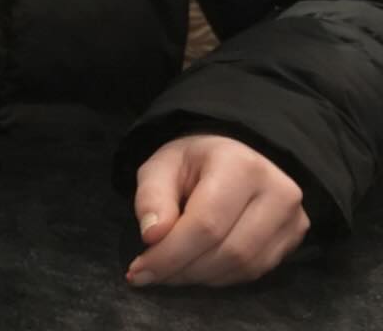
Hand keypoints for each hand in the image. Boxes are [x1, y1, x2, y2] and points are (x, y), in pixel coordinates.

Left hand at [128, 134, 309, 286]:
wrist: (231, 157)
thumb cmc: (191, 162)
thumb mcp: (160, 167)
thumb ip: (152, 197)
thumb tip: (153, 236)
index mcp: (240, 165)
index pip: (206, 223)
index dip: (171, 254)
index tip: (139, 270)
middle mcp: (277, 191)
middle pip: (229, 250)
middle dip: (183, 269)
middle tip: (151, 273)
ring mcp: (293, 217)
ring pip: (244, 266)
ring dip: (200, 276)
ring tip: (170, 270)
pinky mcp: (294, 238)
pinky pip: (256, 271)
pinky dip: (220, 276)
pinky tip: (196, 267)